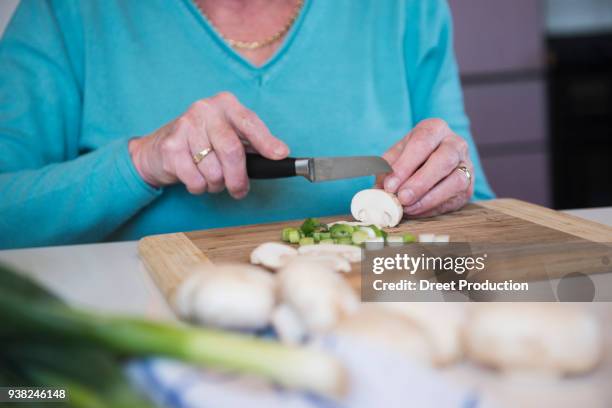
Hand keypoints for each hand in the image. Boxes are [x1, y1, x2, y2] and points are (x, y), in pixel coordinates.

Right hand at [128, 92, 288, 198]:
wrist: (158, 148)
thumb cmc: (203, 142)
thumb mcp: (230, 135)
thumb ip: (254, 143)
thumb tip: (280, 154)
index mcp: (226, 105)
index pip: (250, 123)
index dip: (266, 142)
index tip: (279, 154)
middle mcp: (205, 110)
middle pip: (231, 151)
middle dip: (238, 178)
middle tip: (239, 190)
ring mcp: (186, 126)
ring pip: (214, 171)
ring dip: (216, 184)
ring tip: (211, 178)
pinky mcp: (170, 147)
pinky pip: (196, 180)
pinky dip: (199, 187)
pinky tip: (195, 177)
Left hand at [376, 119, 473, 216]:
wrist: (433, 163)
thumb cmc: (411, 157)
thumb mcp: (396, 155)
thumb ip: (387, 169)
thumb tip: (379, 190)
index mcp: (435, 129)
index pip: (422, 142)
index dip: (405, 165)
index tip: (390, 185)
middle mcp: (455, 143)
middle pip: (443, 160)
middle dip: (420, 182)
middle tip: (402, 198)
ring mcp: (466, 165)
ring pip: (455, 181)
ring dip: (429, 197)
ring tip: (408, 207)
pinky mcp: (468, 187)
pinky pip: (454, 198)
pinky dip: (433, 207)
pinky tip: (416, 211)